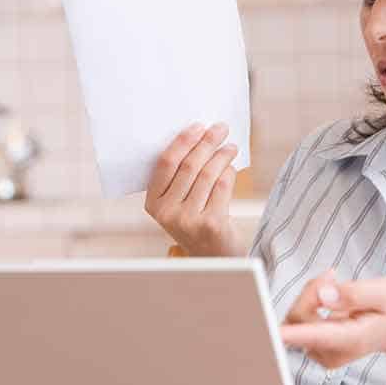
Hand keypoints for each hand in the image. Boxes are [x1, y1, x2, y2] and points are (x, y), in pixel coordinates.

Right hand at [144, 123, 243, 256]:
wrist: (213, 258)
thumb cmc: (197, 222)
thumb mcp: (179, 204)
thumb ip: (181, 178)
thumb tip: (199, 137)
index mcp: (153, 204)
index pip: (165, 164)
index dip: (183, 142)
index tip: (198, 126)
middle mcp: (167, 213)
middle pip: (188, 166)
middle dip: (206, 142)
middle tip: (220, 128)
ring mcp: (188, 220)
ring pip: (207, 174)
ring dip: (221, 155)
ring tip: (230, 146)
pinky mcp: (210, 224)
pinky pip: (222, 187)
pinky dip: (229, 172)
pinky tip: (231, 166)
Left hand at [279, 271, 385, 368]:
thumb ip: (354, 293)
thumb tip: (323, 296)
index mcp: (351, 339)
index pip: (314, 336)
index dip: (292, 333)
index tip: (272, 334)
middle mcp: (332, 351)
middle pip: (298, 318)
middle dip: (311, 290)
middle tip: (334, 276)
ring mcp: (322, 352)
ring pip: (295, 317)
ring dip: (312, 295)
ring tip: (338, 285)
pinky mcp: (315, 346)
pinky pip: (298, 319)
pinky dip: (311, 301)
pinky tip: (333, 296)